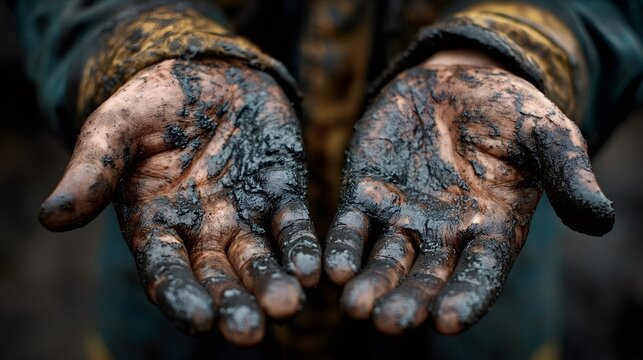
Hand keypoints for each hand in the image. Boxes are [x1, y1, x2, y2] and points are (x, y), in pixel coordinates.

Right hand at [40, 59, 320, 344]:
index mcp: (156, 224)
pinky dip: (302, 248)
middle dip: (234, 304)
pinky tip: (314, 270)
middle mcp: (202, 231)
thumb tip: (50, 217)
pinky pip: (292, 227)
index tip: (198, 320)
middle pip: (218, 277)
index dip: (180, 295)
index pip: (166, 271)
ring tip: (289, 306)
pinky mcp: (281, 194)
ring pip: (259, 260)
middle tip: (251, 331)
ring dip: (274, 284)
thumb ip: (92, 172)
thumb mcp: (114, 129)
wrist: (206, 72)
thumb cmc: (152, 103)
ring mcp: (244, 216)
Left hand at [324, 52, 613, 334]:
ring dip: (370, 284)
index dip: (465, 297)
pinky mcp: (368, 192)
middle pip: (425, 277)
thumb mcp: (547, 135)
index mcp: (490, 229)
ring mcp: (402, 216)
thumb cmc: (508, 111)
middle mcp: (443, 234)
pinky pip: (353, 226)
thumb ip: (568, 175)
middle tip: (387, 323)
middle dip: (408, 300)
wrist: (456, 79)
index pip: (480, 274)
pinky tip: (333, 268)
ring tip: (354, 306)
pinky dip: (344, 247)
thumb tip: (601, 220)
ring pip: (385, 259)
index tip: (447, 320)